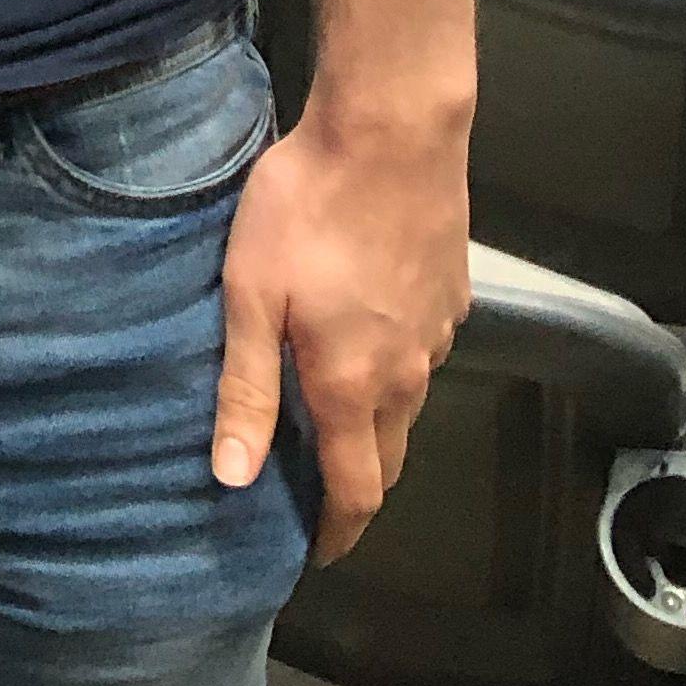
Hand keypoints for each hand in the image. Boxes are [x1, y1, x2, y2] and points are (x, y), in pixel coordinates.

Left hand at [210, 100, 469, 565]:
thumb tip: (232, 477)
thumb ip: (245, 387)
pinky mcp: (453, 292)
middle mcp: (406, 373)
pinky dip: (397, 365)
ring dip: (376, 422)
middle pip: (388, 457)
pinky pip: (424, 351)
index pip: (356, 490)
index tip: (320, 553)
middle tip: (320, 487)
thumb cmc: (308, 206)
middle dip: (357, 483)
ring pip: (409, 403)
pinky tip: (367, 332)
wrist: (391, 131)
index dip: (339, 532)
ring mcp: (437, 332)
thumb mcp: (252, 293)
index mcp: (352, 384)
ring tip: (335, 413)